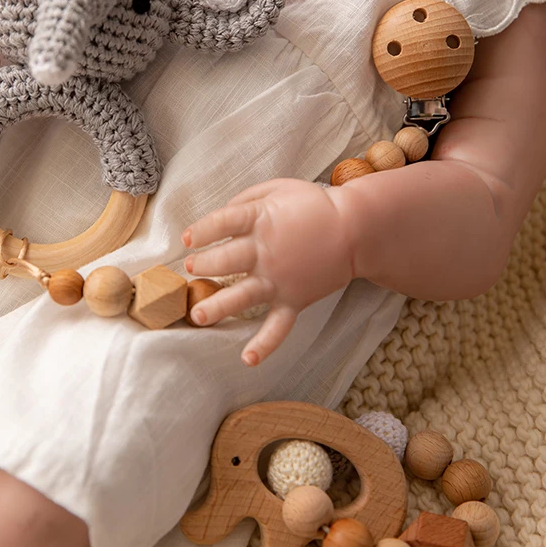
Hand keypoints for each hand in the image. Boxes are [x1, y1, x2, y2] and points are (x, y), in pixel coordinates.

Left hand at [182, 179, 354, 366]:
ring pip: (241, 296)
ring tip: (198, 316)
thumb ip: (247, 199)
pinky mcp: (294, 300)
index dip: (201, 231)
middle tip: (191, 268)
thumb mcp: (279, 187)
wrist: (357, 229)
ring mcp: (279, 279)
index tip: (187, 239)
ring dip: (217, 307)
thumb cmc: (315, 205)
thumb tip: (222, 215)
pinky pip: (278, 326)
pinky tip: (248, 358)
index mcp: (261, 219)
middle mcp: (266, 251)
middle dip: (201, 265)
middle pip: (224, 260)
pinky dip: (265, 344)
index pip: (221, 223)